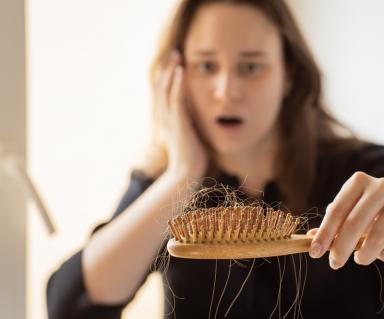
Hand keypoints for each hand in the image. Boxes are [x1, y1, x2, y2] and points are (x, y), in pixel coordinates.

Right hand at [154, 51, 207, 181]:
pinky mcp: (179, 123)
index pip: (164, 94)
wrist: (186, 174)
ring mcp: (171, 119)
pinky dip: (177, 84)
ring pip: (166, 89)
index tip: (174, 64)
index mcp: (168, 120)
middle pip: (161, 87)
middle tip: (174, 53)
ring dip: (171, 71)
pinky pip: (176, 99)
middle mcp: (166, 117)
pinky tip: (180, 72)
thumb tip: (195, 120)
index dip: (167, 77)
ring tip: (176, 55)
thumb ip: (189, 126)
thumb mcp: (189, 137)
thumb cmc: (190, 158)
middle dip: (167, 69)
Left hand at [307, 171, 383, 268]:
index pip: (337, 210)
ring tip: (359, 259)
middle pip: (355, 222)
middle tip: (334, 263)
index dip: (325, 233)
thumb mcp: (350, 212)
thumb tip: (311, 240)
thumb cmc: (370, 213)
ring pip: (377, 236)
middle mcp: (381, 186)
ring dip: (364, 255)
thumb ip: (332, 225)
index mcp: (359, 181)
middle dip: (341, 247)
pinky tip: (381, 254)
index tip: (314, 252)